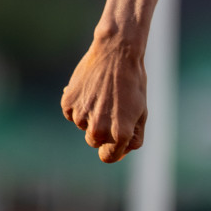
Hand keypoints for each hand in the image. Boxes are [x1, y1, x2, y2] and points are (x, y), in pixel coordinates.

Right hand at [61, 34, 146, 162]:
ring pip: (83, 126)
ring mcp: (81, 117)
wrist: (117, 52)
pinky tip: (90, 89)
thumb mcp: (142, 111)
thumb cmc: (133, 82)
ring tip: (103, 94)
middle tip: (113, 107)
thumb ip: (133, 137)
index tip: (115, 139)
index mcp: (119, 133)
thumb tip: (121, 152)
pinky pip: (72, 113)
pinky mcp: (68, 104)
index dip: (113, 149)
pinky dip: (79, 105)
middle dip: (103, 130)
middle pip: (95, 142)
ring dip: (91, 115)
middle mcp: (98, 129)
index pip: (108, 157)